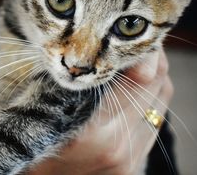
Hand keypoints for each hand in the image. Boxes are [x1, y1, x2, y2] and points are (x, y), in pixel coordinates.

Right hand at [28, 49, 173, 174]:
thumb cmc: (33, 139)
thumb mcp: (42, 106)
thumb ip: (72, 80)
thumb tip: (101, 47)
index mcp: (89, 129)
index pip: (138, 77)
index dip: (141, 50)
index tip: (132, 34)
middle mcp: (116, 144)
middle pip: (157, 83)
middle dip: (152, 56)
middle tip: (137, 40)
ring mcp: (129, 158)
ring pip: (163, 99)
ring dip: (156, 74)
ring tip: (138, 60)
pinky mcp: (135, 164)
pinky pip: (158, 118)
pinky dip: (152, 97)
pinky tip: (137, 88)